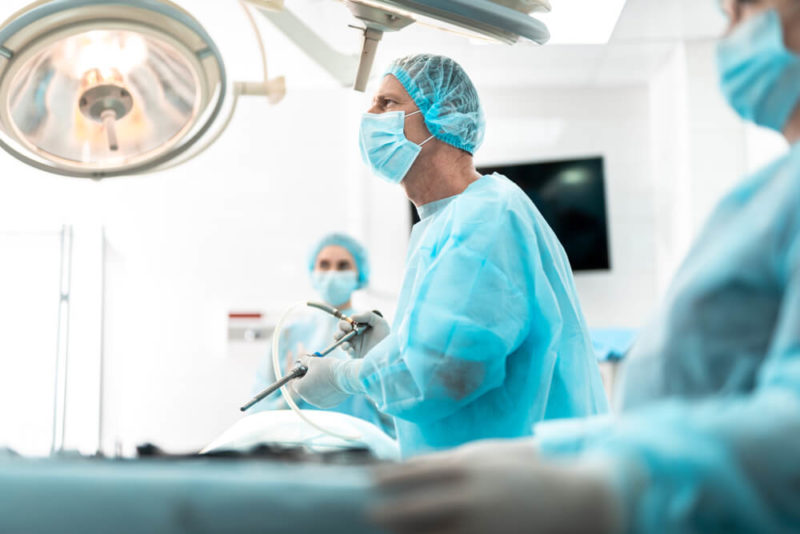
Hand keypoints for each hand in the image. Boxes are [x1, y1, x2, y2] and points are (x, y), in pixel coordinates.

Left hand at [293, 355, 355, 407]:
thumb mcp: (314, 361)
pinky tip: (332, 382)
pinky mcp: (329, 404)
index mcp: (301, 388)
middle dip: (308, 379)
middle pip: (304, 387)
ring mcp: (319, 403)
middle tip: (316, 370)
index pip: (295, 380)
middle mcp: (308, 398)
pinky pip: (324, 397)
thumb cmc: (329, 368)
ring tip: (326, 376)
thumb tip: (302, 361)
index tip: (306, 368)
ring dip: (317, 385)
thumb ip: (305, 361)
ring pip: (314, 393)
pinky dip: (326, 391)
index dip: (299, 373)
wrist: (348, 378)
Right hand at [334, 311, 389, 357]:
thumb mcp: (380, 322)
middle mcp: (354, 337)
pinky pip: (347, 352)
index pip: (345, 324)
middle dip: (339, 332)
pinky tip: (351, 349)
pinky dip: (347, 349)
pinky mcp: (355, 356)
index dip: (344, 324)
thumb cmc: (386, 336)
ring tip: (345, 343)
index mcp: (358, 328)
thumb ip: (367, 315)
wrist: (390, 352)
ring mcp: (354, 346)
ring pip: (340, 343)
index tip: (349, 325)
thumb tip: (351, 317)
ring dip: (339, 341)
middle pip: (340, 333)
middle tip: (344, 332)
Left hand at [370, 440, 621, 533]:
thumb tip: (410, 466)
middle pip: (415, 510)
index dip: (388, 479)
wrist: (578, 500)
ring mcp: (481, 528)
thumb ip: (449, 461)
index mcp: (468, 468)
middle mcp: (471, 498)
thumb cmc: (527, 472)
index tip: (368, 482)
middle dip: (390, 513)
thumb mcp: (488, 455)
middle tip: (373, 514)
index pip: (415, 473)